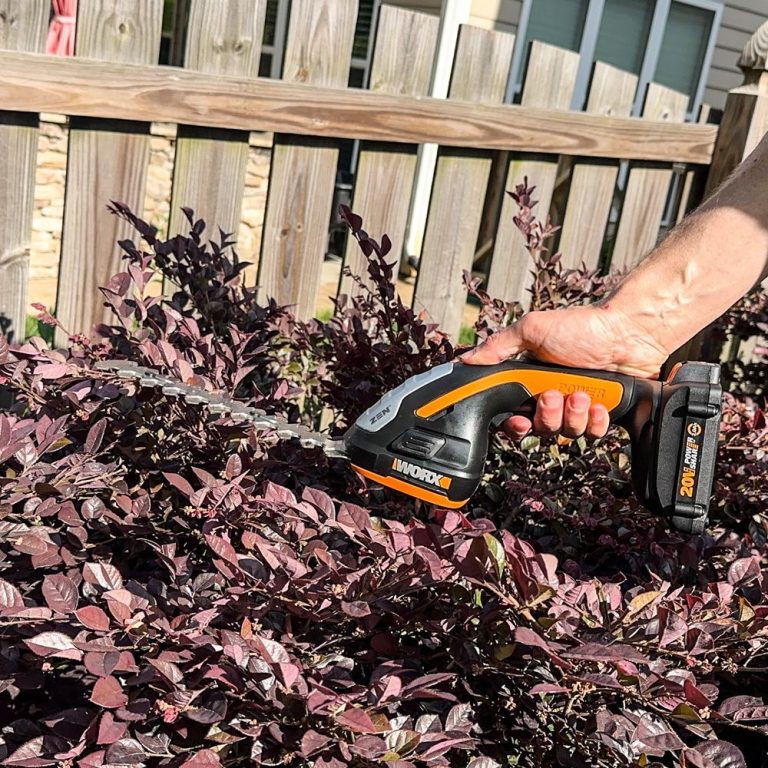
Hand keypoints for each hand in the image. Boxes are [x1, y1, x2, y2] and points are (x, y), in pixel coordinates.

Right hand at [459, 305, 668, 438]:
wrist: (630, 333)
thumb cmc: (583, 326)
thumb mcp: (533, 330)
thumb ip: (498, 346)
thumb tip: (466, 359)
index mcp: (531, 380)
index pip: (512, 415)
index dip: (514, 425)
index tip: (519, 422)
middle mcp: (551, 396)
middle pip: (539, 428)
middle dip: (546, 416)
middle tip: (554, 396)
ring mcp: (577, 406)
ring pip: (565, 433)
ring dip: (572, 415)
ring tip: (581, 394)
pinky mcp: (601, 414)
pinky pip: (592, 433)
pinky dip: (595, 421)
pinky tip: (599, 404)